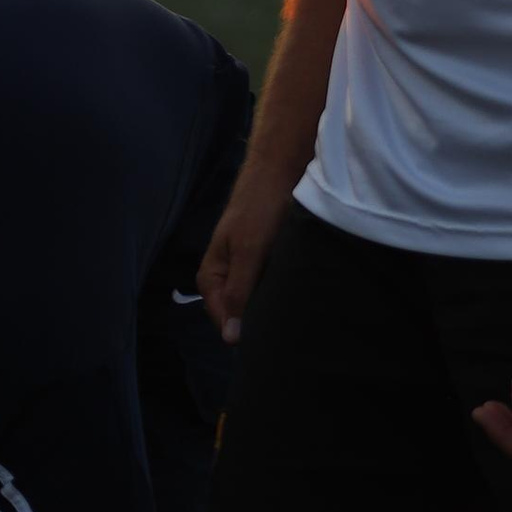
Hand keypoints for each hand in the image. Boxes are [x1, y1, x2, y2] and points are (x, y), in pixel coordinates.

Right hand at [196, 155, 298, 344]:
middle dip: (260, 321)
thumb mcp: (248, 252)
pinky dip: (284, 291)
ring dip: (274, 306)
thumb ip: (238, 293)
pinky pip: (272, 287)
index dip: (243, 332)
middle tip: (287, 330)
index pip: (223, 321)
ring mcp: (248, 269)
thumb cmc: (259, 209)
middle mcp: (227, 276)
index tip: (270, 341)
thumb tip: (230, 339)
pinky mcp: (267, 261)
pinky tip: (300, 295)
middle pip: (239, 313)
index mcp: (211, 275)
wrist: (280, 169)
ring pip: (258, 300)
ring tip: (295, 313)